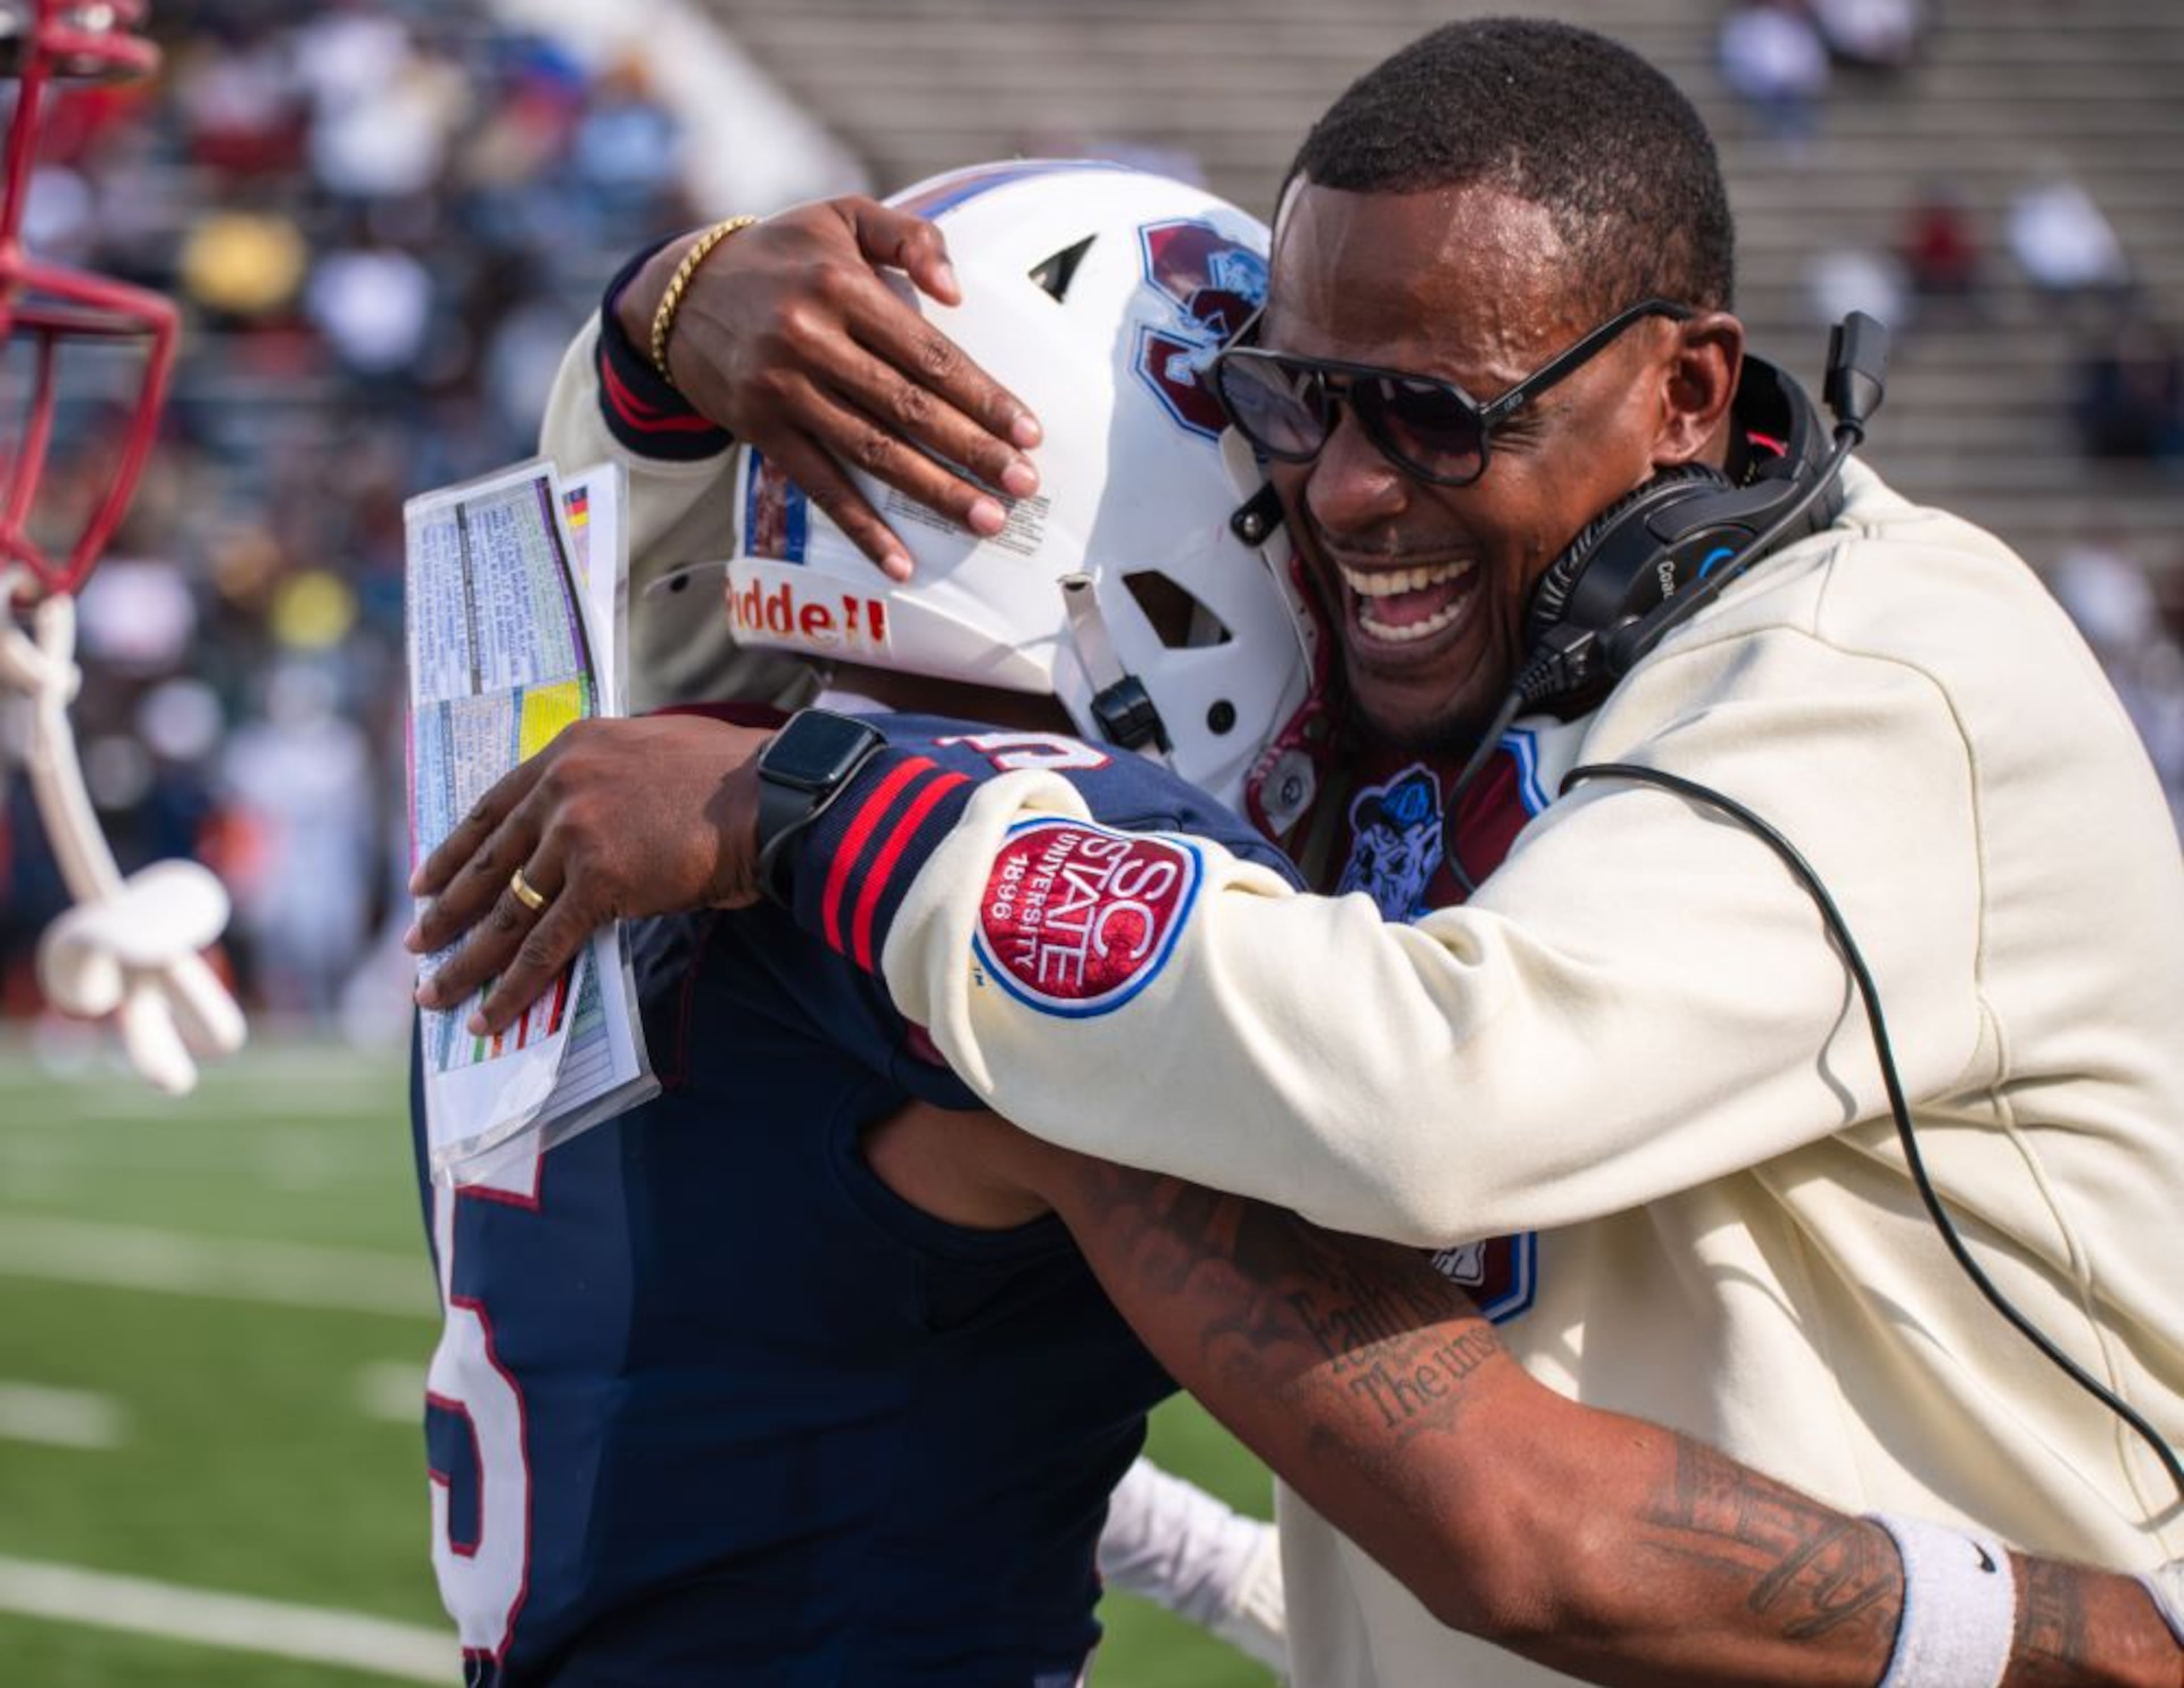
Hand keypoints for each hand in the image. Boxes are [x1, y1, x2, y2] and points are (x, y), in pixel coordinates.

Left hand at [405, 715, 770, 1032]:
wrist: (774, 793)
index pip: (492, 808)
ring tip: (434, 994)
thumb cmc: (731, 778)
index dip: (453, 851)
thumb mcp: (650, 754)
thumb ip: (607, 781)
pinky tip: (488, 1016)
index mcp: (570, 751)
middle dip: (445, 911)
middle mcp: (561, 786)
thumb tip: (591, 826)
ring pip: (506, 912)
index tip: (423, 880)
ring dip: (465, 961)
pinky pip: (545, 946)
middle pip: (488, 862)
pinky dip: (513, 987)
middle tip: (415, 944)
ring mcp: (576, 833)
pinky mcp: (600, 881)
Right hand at [622, 197, 1044, 578]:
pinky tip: (901, 563)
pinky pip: (820, 487)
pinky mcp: (761, 431)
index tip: (1029, 432)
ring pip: (872, 452)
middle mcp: (810, 339)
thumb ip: (909, 236)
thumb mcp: (842, 216)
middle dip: (973, 451)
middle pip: (908, 407)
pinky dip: (861, 529)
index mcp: (841, 286)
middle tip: (1024, 485)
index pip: (929, 352)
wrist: (681, 294)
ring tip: (987, 519)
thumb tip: (957, 292)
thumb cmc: (784, 254)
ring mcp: (783, 390)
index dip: (983, 396)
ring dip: (934, 493)